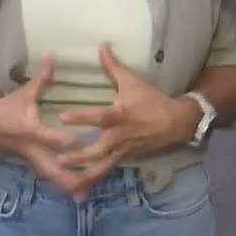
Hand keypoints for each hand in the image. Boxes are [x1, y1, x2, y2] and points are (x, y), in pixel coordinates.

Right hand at [0, 55, 81, 192]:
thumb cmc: (6, 108)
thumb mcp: (24, 92)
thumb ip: (42, 77)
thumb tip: (53, 55)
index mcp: (30, 129)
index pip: (46, 136)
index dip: (60, 140)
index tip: (77, 141)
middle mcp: (32, 148)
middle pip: (52, 167)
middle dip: (70, 175)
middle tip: (90, 180)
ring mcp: (32, 159)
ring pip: (51, 177)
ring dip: (68, 184)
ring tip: (87, 194)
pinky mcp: (32, 164)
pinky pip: (49, 177)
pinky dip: (62, 185)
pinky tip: (79, 193)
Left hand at [55, 44, 191, 198]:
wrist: (176, 122)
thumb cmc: (151, 100)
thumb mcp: (133, 81)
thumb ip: (113, 66)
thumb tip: (101, 45)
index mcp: (119, 116)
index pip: (98, 117)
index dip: (81, 116)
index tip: (62, 117)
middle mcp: (119, 137)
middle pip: (97, 149)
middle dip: (78, 156)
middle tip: (59, 159)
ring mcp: (123, 151)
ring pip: (102, 166)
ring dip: (85, 174)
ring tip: (68, 183)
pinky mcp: (126, 159)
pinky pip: (108, 171)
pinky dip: (96, 180)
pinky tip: (83, 190)